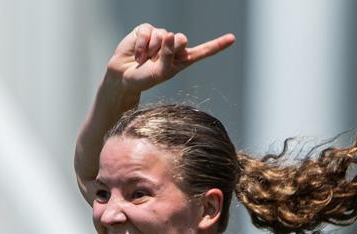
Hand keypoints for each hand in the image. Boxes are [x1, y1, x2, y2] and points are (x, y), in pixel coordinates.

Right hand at [107, 24, 234, 93]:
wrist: (124, 77)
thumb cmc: (145, 78)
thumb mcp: (161, 72)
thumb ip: (169, 56)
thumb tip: (170, 35)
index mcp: (183, 59)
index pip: (203, 51)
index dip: (217, 44)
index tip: (232, 38)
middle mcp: (174, 46)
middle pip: (182, 39)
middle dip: (170, 49)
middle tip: (157, 60)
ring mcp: (161, 37)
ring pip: (164, 35)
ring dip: (152, 50)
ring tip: (144, 60)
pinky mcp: (146, 30)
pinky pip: (148, 32)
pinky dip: (142, 45)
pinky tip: (137, 54)